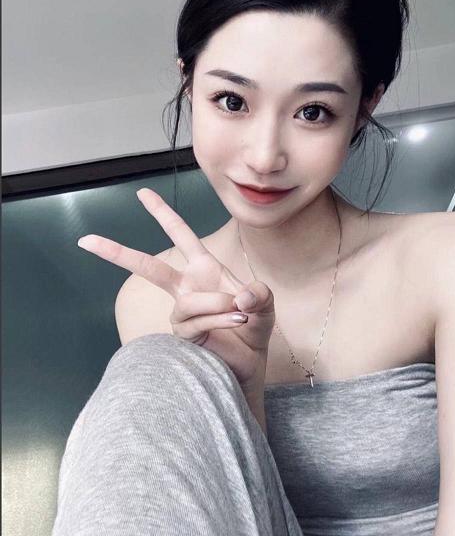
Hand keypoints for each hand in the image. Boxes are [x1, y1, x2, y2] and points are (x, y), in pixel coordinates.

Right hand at [77, 187, 275, 389]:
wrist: (249, 363)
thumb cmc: (253, 327)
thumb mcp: (264, 303)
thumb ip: (259, 293)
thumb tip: (239, 297)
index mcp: (203, 269)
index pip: (180, 235)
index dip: (162, 213)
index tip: (142, 193)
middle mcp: (187, 287)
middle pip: (149, 267)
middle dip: (119, 252)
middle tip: (88, 240)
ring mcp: (182, 311)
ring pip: (188, 301)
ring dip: (217, 304)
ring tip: (239, 312)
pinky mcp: (183, 334)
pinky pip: (197, 321)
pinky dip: (220, 320)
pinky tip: (237, 322)